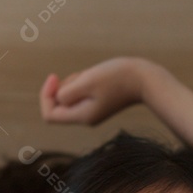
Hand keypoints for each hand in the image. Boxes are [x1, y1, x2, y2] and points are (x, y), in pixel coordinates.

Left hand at [39, 57, 159, 125]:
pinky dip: (82, 81)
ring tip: (92, 75)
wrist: (146, 80)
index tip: (54, 77)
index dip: (46, 95)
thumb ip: (68, 92)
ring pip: (69, 96)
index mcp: (82, 116)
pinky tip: (96, 75)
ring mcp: (92, 110)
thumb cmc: (118, 78)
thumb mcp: (88, 81)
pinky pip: (80, 92)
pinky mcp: (99, 102)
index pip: (50, 115)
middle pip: (58, 105)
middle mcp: (86, 117)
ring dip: (74, 81)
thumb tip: (58, 98)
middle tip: (81, 75)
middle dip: (62, 86)